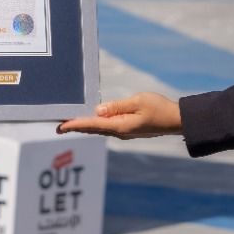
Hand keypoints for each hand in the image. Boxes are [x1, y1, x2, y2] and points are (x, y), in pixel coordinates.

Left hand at [56, 92, 182, 138]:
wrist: (176, 120)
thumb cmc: (159, 109)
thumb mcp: (138, 102)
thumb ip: (117, 105)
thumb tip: (98, 110)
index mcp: (120, 126)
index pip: (92, 124)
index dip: (75, 124)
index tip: (61, 126)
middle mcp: (119, 131)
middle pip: (92, 129)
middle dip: (75, 126)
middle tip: (58, 125)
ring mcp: (123, 131)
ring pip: (99, 129)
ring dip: (84, 126)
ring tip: (69, 122)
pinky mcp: (127, 128)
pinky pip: (106, 127)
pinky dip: (95, 124)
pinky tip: (90, 120)